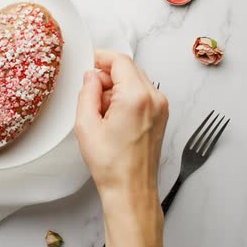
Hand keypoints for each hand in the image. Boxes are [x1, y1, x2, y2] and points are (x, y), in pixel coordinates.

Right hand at [75, 50, 168, 246]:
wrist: (130, 189)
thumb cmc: (110, 164)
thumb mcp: (86, 125)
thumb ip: (86, 93)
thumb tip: (90, 76)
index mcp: (135, 96)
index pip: (120, 61)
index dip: (102, 58)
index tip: (89, 61)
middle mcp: (154, 98)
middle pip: (129, 68)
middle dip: (107, 75)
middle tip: (90, 93)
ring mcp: (161, 107)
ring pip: (135, 80)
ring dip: (116, 87)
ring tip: (101, 111)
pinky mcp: (161, 115)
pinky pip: (141, 94)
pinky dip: (125, 97)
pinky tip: (113, 116)